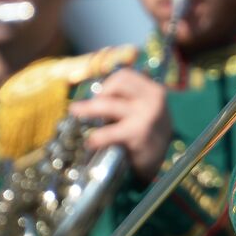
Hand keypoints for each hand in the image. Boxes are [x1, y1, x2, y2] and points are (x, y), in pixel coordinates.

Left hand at [72, 69, 171, 183]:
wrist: (161, 159)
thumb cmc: (148, 132)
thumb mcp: (145, 109)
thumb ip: (126, 100)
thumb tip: (95, 96)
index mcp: (153, 90)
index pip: (125, 76)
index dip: (108, 83)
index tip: (97, 96)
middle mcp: (152, 99)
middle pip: (116, 85)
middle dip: (97, 95)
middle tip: (80, 107)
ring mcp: (146, 116)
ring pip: (109, 105)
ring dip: (88, 109)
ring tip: (75, 112)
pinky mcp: (138, 135)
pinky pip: (110, 133)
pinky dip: (97, 137)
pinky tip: (91, 142)